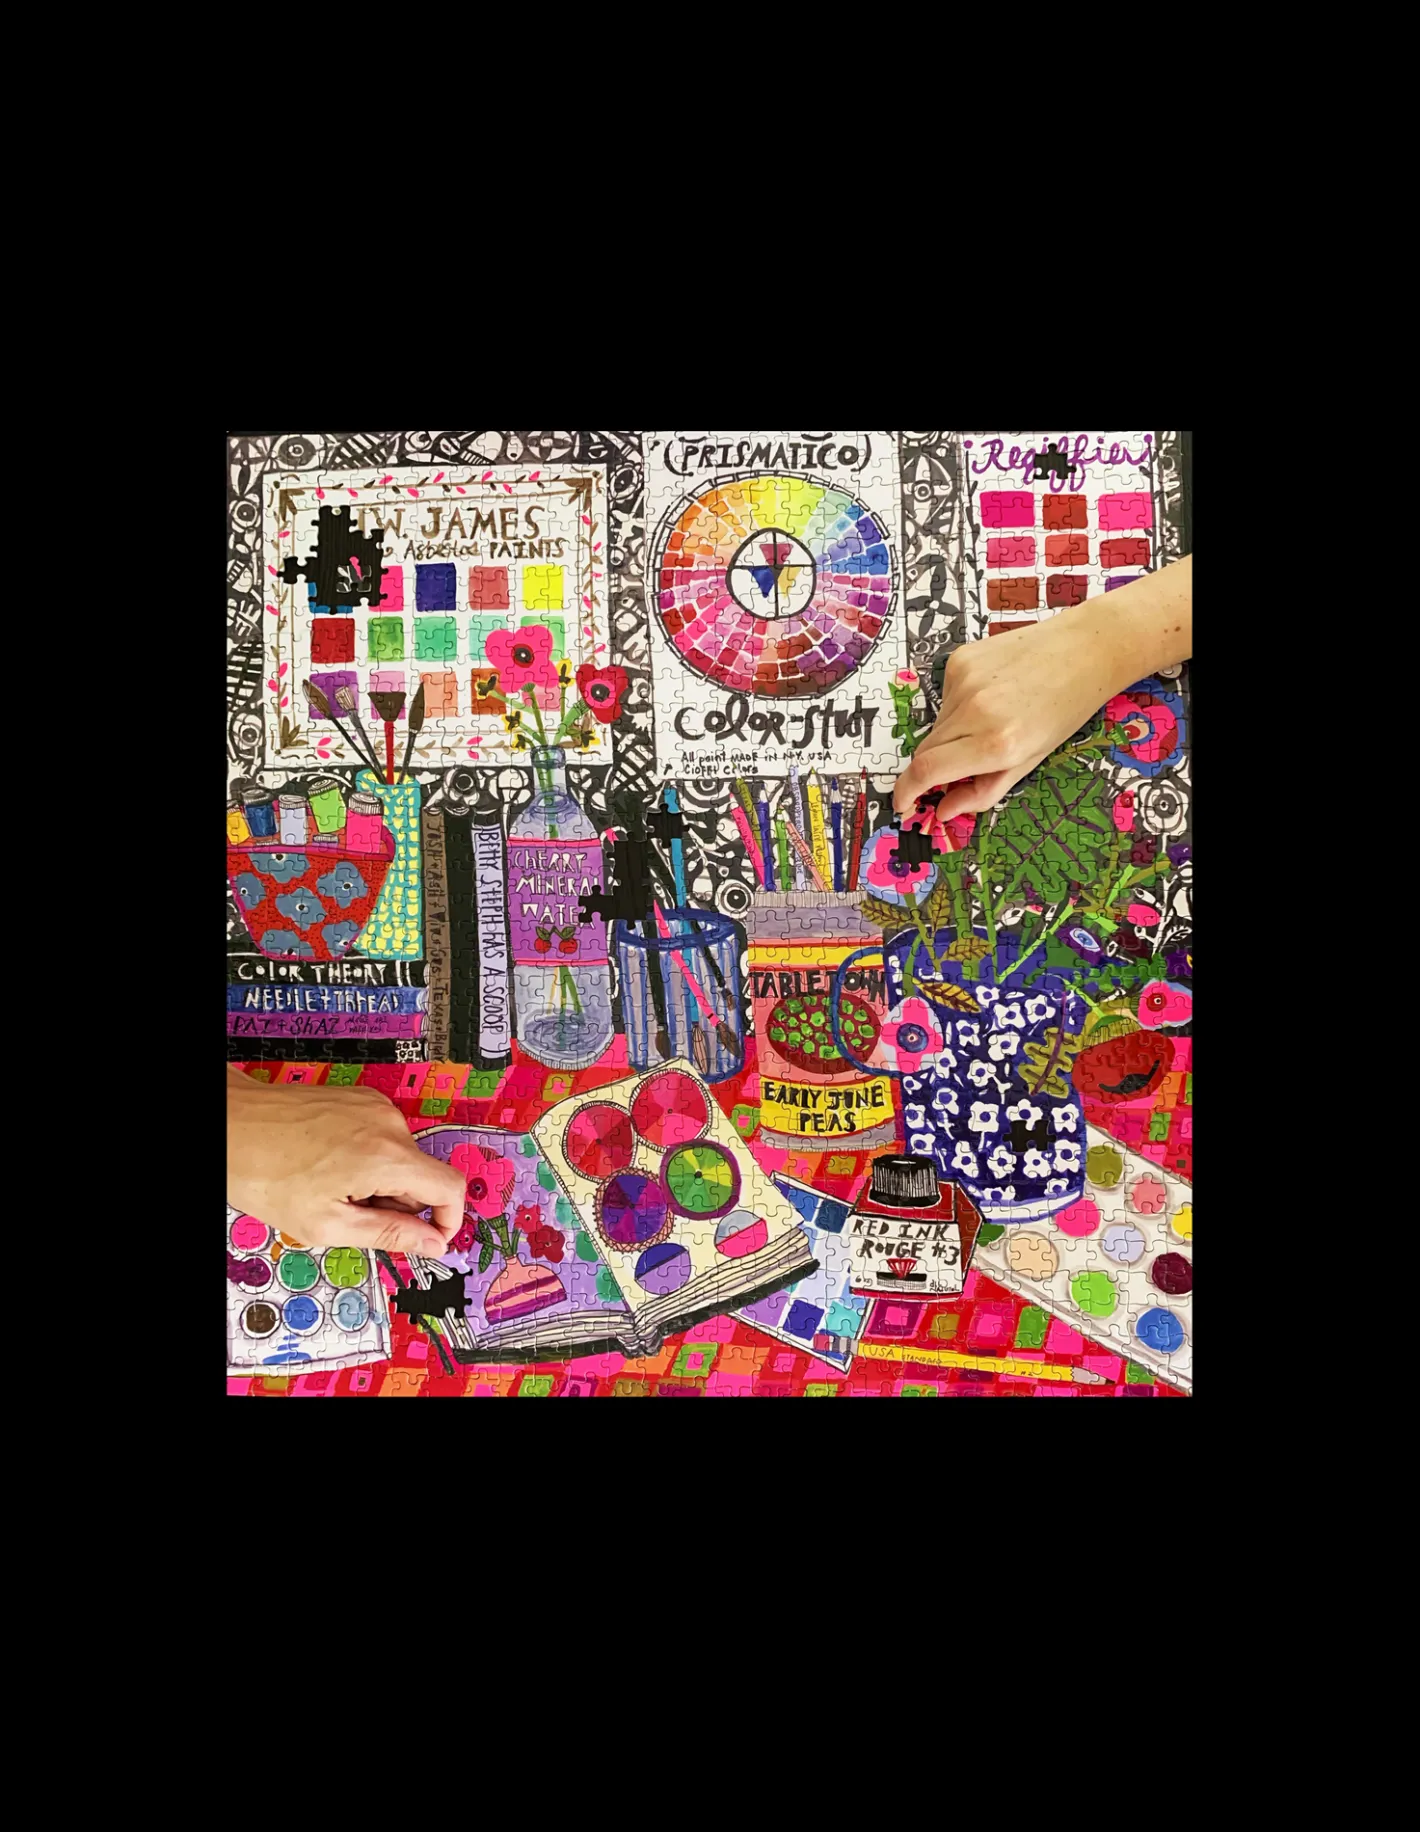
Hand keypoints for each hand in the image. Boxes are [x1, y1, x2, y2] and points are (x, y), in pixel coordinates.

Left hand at [227, 1068, 465, 1257]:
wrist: (232, 1125)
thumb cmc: (265, 1173)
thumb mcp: (327, 1224)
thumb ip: (389, 1235)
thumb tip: (431, 1244)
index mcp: (386, 1156)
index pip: (451, 1188)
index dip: (448, 1220)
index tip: (431, 1238)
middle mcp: (389, 1124)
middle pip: (422, 1175)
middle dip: (398, 1204)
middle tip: (351, 1215)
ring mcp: (376, 1106)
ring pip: (401, 1159)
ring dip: (380, 1182)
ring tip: (333, 1187)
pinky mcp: (362, 1099)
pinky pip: (383, 1138)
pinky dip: (368, 1159)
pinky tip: (331, 1165)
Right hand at [893, 557, 1190, 819]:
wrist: (1084, 648)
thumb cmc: (1065, 709)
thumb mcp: (1032, 760)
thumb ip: (984, 790)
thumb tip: (945, 810)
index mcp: (997, 743)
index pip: (927, 770)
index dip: (907, 790)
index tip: (903, 802)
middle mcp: (974, 710)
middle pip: (926, 749)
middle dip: (935, 765)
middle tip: (963, 762)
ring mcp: (963, 680)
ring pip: (937, 724)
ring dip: (953, 733)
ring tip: (992, 719)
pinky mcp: (959, 659)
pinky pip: (945, 697)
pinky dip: (959, 706)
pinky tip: (991, 695)